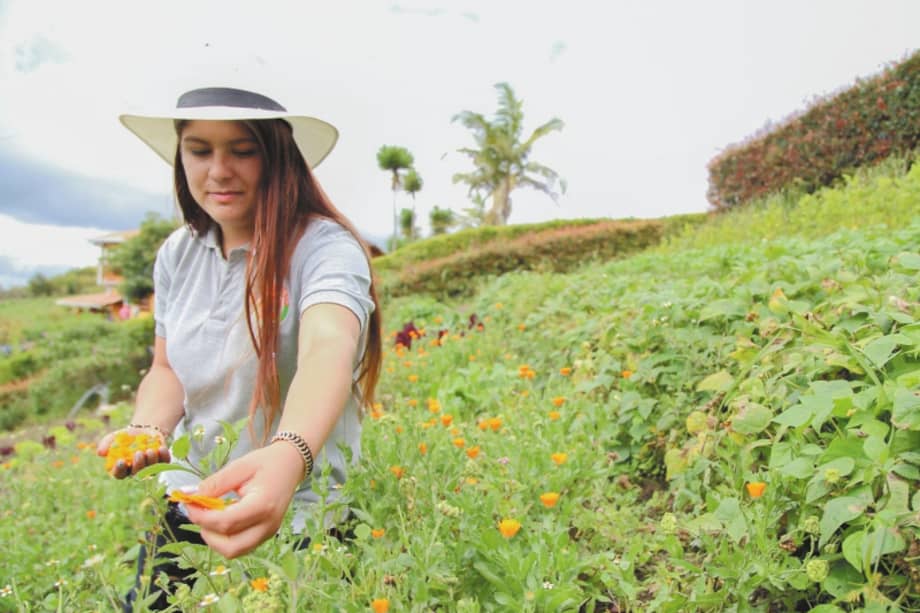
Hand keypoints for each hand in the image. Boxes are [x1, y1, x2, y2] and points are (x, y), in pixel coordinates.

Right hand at [96, 426, 170, 478]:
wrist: (142, 431)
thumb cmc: (124, 438)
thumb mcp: (113, 438)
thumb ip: (105, 445)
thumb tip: (101, 453)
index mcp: (122, 469)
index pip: (120, 474)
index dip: (120, 470)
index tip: (121, 461)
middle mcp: (136, 471)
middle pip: (138, 473)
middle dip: (139, 464)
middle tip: (138, 453)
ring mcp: (150, 468)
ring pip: (152, 469)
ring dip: (151, 460)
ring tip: (149, 450)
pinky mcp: (162, 462)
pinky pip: (165, 463)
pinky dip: (164, 457)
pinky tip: (161, 448)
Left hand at [184, 442, 304, 558]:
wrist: (291, 465)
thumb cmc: (267, 462)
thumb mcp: (240, 466)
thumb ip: (216, 483)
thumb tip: (193, 497)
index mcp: (263, 505)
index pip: (226, 523)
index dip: (202, 517)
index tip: (189, 504)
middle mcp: (268, 524)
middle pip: (230, 547)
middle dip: (207, 534)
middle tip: (199, 514)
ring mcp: (269, 532)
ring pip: (234, 551)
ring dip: (215, 539)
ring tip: (210, 516)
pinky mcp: (266, 534)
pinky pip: (241, 546)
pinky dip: (226, 538)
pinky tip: (222, 519)